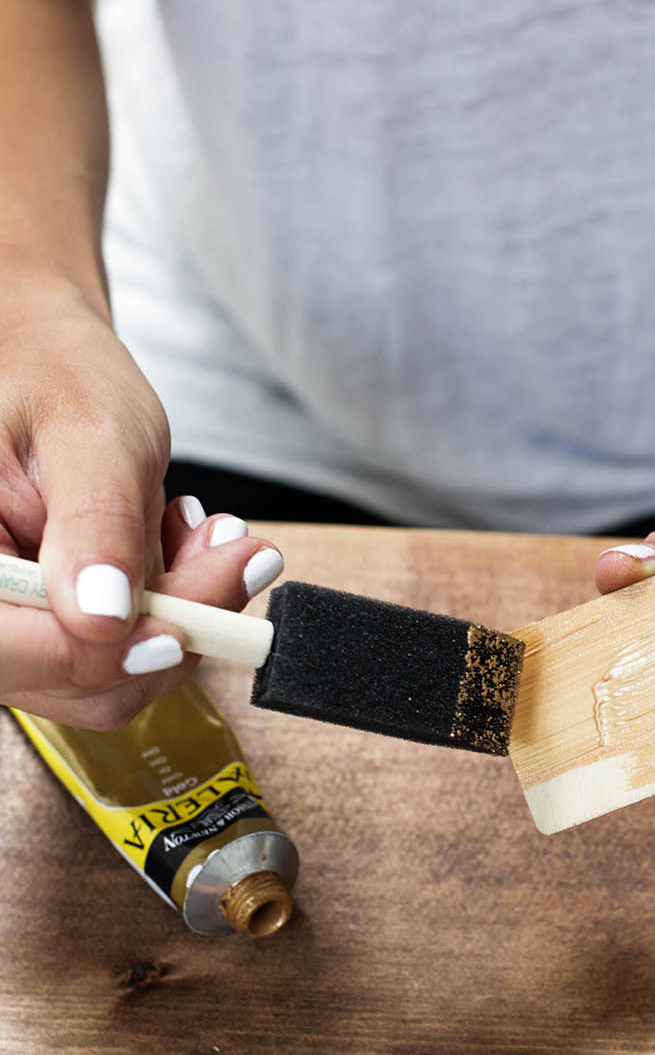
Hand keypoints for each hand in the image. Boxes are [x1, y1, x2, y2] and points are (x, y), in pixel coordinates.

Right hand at [1, 289, 281, 726]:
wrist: (55, 372)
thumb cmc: (55, 378)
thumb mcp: (88, 432)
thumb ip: (95, 523)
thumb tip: (104, 617)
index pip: (8, 647)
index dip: (99, 655)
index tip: (186, 625)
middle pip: (66, 678)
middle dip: (167, 629)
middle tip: (231, 555)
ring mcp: (11, 631)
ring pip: (106, 683)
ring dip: (181, 622)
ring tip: (208, 542)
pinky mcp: (51, 636)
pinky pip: (121, 663)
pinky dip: (173, 619)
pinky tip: (183, 556)